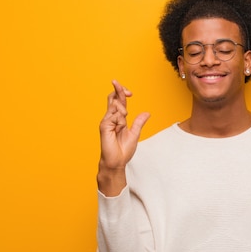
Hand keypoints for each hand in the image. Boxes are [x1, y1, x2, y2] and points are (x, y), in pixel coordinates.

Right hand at [98, 80, 149, 194]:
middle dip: (118, 90)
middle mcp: (111, 118)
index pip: (118, 101)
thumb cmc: (123, 150)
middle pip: (112, 98)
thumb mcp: (135, 134)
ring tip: (124, 122)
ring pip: (114, 106)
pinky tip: (119, 126)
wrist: (117, 161)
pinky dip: (119, 119)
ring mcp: (106, 121)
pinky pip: (113, 115)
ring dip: (122, 110)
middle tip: (126, 90)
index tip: (130, 92)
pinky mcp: (104, 126)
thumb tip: (147, 113)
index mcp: (118, 119)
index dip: (122, 93)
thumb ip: (139, 123)